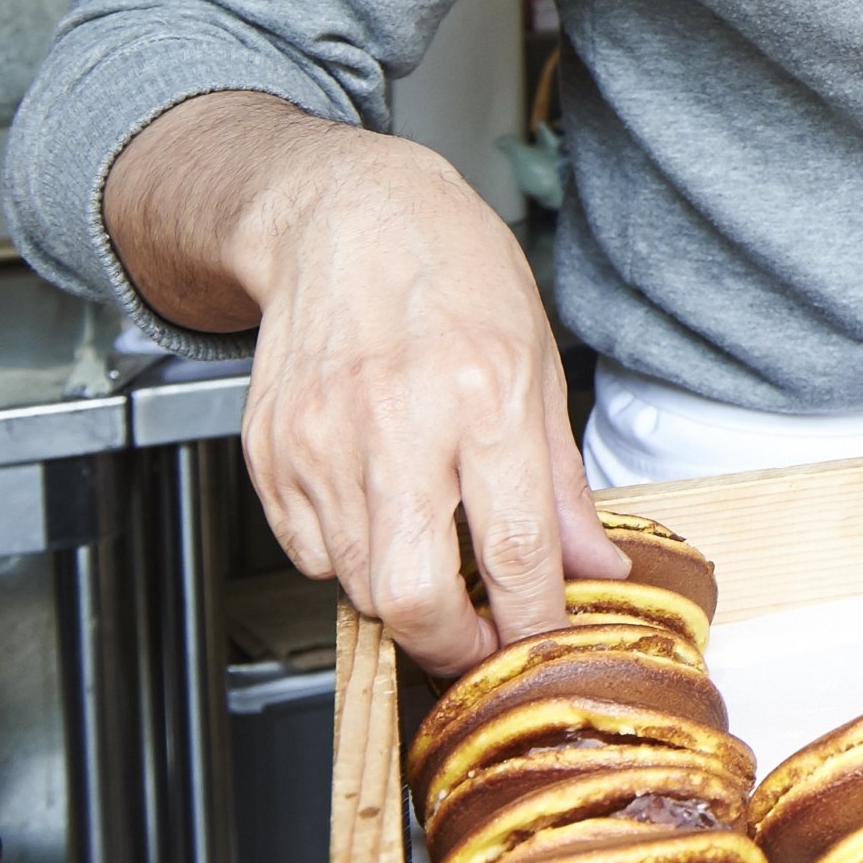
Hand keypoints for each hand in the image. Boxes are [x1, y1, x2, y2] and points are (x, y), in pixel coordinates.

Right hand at [213, 109, 621, 675]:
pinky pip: (310, 553)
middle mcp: (397, 427)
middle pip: (413, 598)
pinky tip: (380, 513)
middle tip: (481, 641)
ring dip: (404, 598)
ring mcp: (321, 445)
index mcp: (483, 398)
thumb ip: (563, 483)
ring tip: (435, 554)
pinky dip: (351, 558)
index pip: (513, 551)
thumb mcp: (538, 363)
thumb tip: (593, 566)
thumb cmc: (452, 273)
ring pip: (358, 586)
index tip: (543, 645)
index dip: (532, 622)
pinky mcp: (269, 455)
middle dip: (454, 646)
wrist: (344, 216)